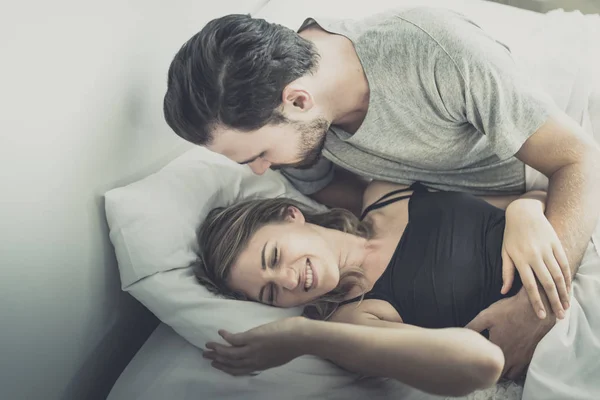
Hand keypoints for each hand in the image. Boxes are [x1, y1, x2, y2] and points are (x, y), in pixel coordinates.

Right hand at [203, 316, 307, 375]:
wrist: (302, 338)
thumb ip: (269, 354)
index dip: (226, 368)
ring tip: (208, 345)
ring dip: (217, 349)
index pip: (239, 370)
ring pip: (229, 353)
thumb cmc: (296, 342)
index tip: (217, 364)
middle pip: (231, 363)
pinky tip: (220, 333)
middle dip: (217, 360)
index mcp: (261, 365)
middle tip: (206, 356)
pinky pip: (234, 339)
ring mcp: (253, 349)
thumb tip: (264, 347)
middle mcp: (255, 360)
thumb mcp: (279, 354)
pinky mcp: (253, 338)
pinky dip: (225, 337)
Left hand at [466, 290, 554, 379]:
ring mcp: (522, 358)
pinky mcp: (532, 355)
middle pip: (499, 374)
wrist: (537, 308)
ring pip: (512, 374)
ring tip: (497, 364)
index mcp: (497, 348)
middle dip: (491, 372)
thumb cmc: (510, 310)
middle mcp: (511, 357)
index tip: (475, 364)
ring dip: (505, 372)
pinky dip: (516, 368)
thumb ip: (473, 327)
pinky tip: (511, 359)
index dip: (480, 367)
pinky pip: (523, 369)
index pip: (486, 367)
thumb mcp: (486, 315)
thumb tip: (461, 333)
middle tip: (485, 366)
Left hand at [502, 198, 570, 318]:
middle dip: (554, 302)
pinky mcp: (556, 244)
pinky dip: (568, 278)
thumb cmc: (511, 235)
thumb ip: (506, 272)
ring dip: (563, 293)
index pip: (530, 286)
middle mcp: (534, 255)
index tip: (541, 316)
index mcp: (520, 259)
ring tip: (565, 306)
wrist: (523, 212)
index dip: (536, 302)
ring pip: (559, 275)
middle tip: (559, 317)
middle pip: (547, 283)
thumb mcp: (505, 252)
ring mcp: (547, 249)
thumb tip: (503, 292)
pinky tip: (568, 289)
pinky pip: (564, 263)